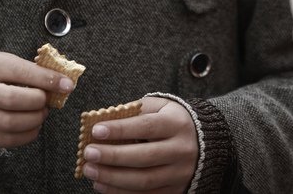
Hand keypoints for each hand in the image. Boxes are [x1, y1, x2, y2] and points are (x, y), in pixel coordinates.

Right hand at [0, 49, 74, 147]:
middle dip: (39, 102)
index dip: (47, 79)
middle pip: (15, 100)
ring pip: (11, 124)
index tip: (66, 84)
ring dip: (35, 120)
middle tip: (48, 101)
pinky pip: (5, 141)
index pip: (19, 71)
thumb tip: (56, 81)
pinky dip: (26, 136)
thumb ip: (21, 68)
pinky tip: (32, 127)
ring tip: (41, 113)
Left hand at [81, 96, 197, 192]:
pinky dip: (121, 192)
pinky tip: (101, 185)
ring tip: (90, 170)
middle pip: (144, 157)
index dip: (120, 129)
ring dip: (112, 178)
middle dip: (113, 156)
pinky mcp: (175, 190)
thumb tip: (102, 123)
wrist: (204, 142)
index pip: (146, 127)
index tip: (96, 130)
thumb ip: (134, 112)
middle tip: (88, 153)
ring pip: (144, 180)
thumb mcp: (159, 107)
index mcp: (176, 124)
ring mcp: (179, 173)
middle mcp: (181, 150)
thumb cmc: (170, 120)